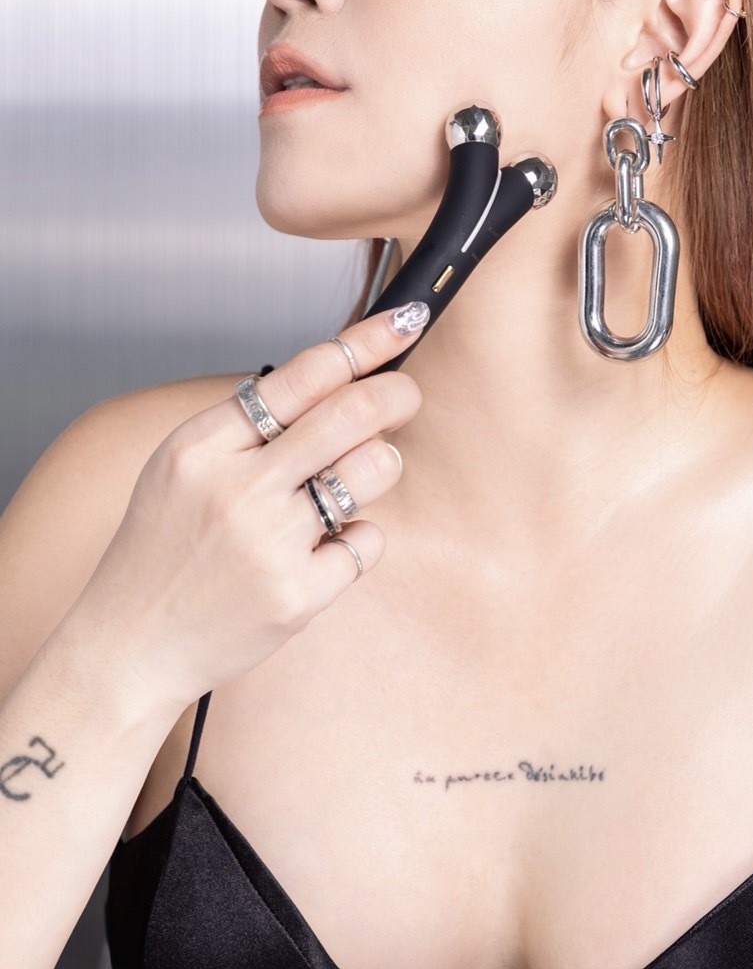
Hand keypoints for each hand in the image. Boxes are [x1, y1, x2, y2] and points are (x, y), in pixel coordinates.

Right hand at [67, 304, 425, 715]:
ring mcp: (268, 543)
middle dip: (397, 394)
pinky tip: (322, 550)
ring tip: (350, 482)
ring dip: (380, 466)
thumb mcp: (181, 469)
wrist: (128, 646)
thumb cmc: (162, 551)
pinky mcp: (297, 594)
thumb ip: (246, 427)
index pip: (303, 374)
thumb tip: (335, 380)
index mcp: (202, 446)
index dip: (366, 343)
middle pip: (352, 413)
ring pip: (372, 471)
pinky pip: (368, 541)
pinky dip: (358, 539)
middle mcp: (236, 488)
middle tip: (408, 395)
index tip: (406, 322)